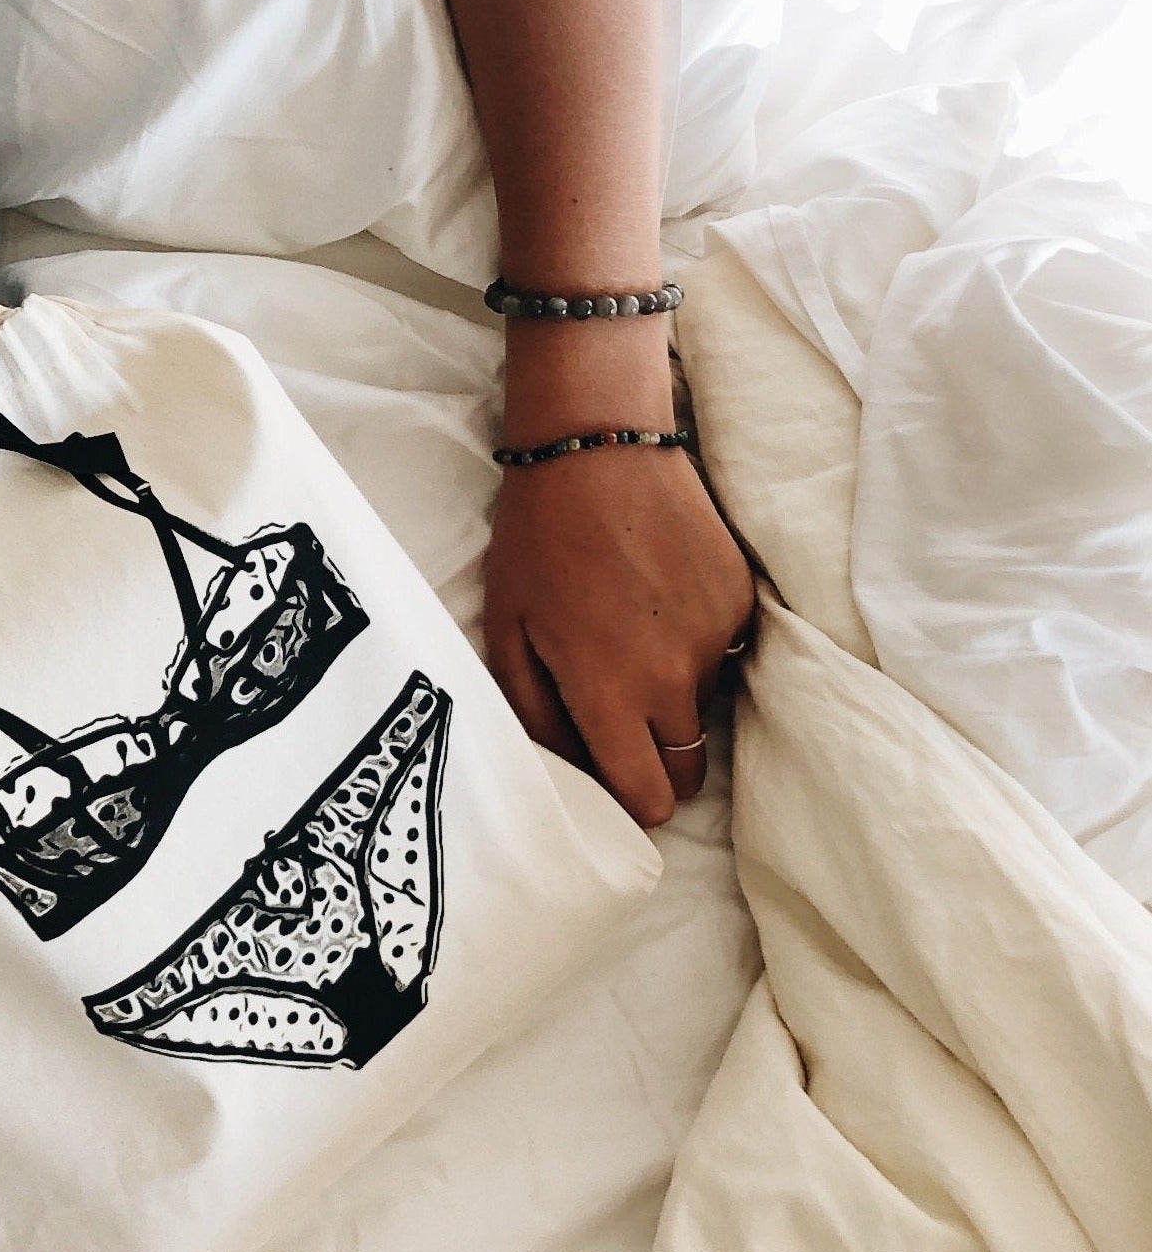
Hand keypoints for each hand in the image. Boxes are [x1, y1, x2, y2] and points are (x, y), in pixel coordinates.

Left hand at [480, 445, 754, 826]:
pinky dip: (693, 642)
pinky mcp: (744, 603)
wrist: (599, 450)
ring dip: (670, 692)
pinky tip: (655, 597)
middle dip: (656, 762)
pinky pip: (722, 653)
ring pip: (701, 707)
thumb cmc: (536, 541)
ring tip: (626, 631)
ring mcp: (719, 639)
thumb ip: (537, 715)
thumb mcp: (507, 632)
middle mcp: (677, 678)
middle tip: (617, 720)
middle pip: (687, 770)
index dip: (631, 801)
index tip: (613, 781)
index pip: (650, 798)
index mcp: (613, 693)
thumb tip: (569, 771)